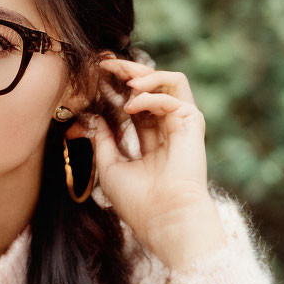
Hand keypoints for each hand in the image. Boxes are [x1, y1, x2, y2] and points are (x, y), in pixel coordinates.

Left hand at [91, 59, 223, 266]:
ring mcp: (182, 125)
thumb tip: (90, 115)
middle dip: (127, 71)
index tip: (93, 75)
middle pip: (150, 86)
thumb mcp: (110, 166)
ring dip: (144, 74)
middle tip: (104, 63)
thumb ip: (102, 139)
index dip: (115, 86)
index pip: (133, 102)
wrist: (164, 219)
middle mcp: (167, 129)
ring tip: (122, 77)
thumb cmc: (138, 202)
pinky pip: (174, 95)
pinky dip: (150, 95)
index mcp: (150, 140)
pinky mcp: (193, 124)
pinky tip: (131, 106)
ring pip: (169, 80)